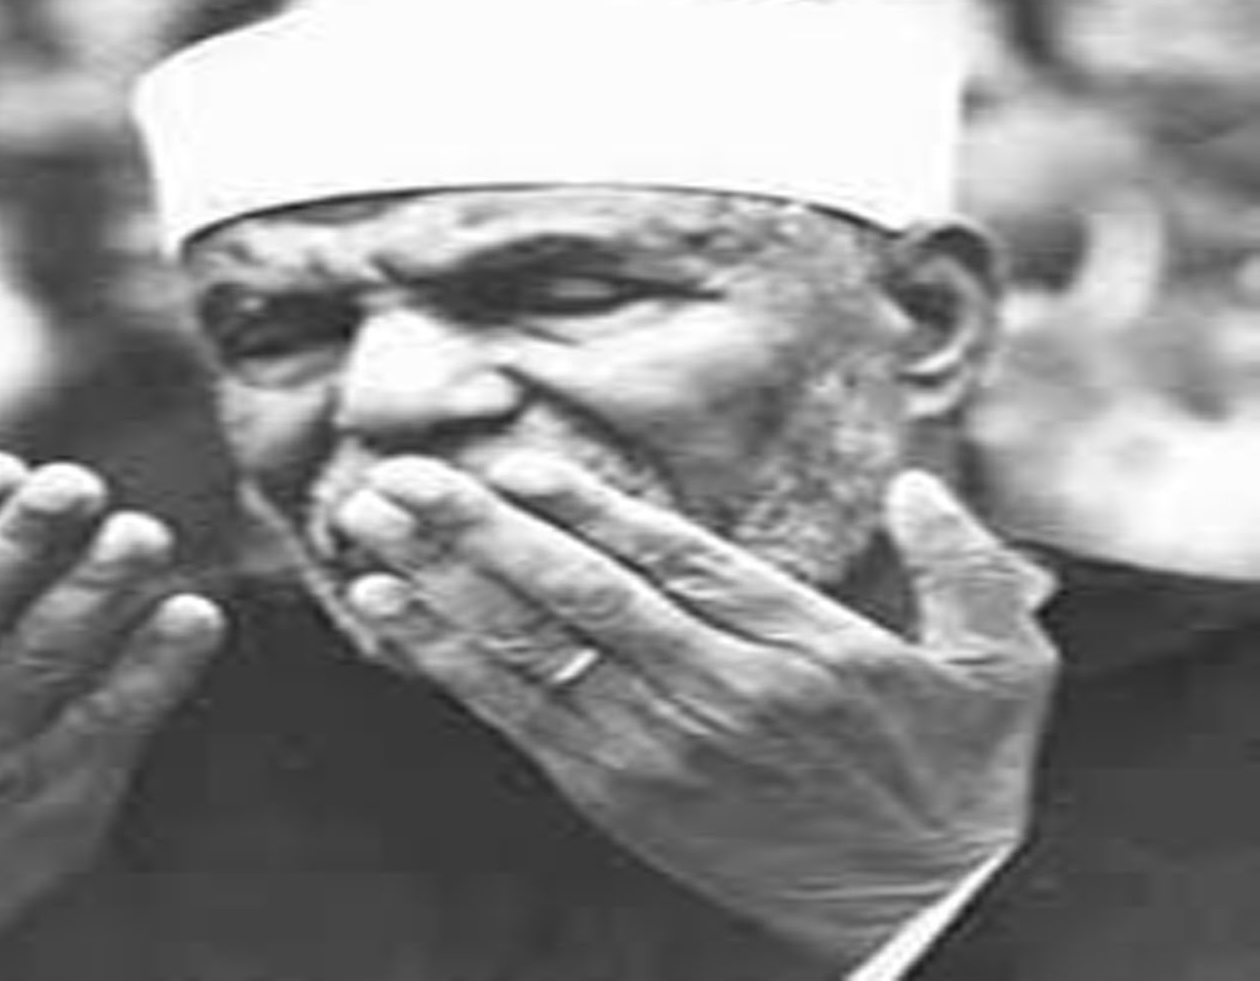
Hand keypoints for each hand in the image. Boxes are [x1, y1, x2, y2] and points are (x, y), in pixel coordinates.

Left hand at [0, 453, 224, 980]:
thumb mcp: (63, 826)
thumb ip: (116, 731)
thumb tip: (184, 622)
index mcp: (46, 789)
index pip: (112, 718)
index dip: (158, 662)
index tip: (198, 610)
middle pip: (42, 651)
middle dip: (97, 588)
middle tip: (144, 532)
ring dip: (23, 541)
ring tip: (72, 486)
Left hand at [334, 455, 1057, 966]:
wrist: (920, 911)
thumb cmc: (954, 782)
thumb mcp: (1003, 671)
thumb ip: (968, 569)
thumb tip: (924, 484)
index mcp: (803, 646)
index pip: (677, 558)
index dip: (591, 507)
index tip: (518, 462)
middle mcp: (719, 690)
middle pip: (580, 593)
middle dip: (481, 528)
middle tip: (402, 476)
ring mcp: (661, 747)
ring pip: (533, 649)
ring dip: (443, 583)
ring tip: (370, 528)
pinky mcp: (622, 792)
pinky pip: (521, 716)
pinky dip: (452, 661)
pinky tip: (393, 616)